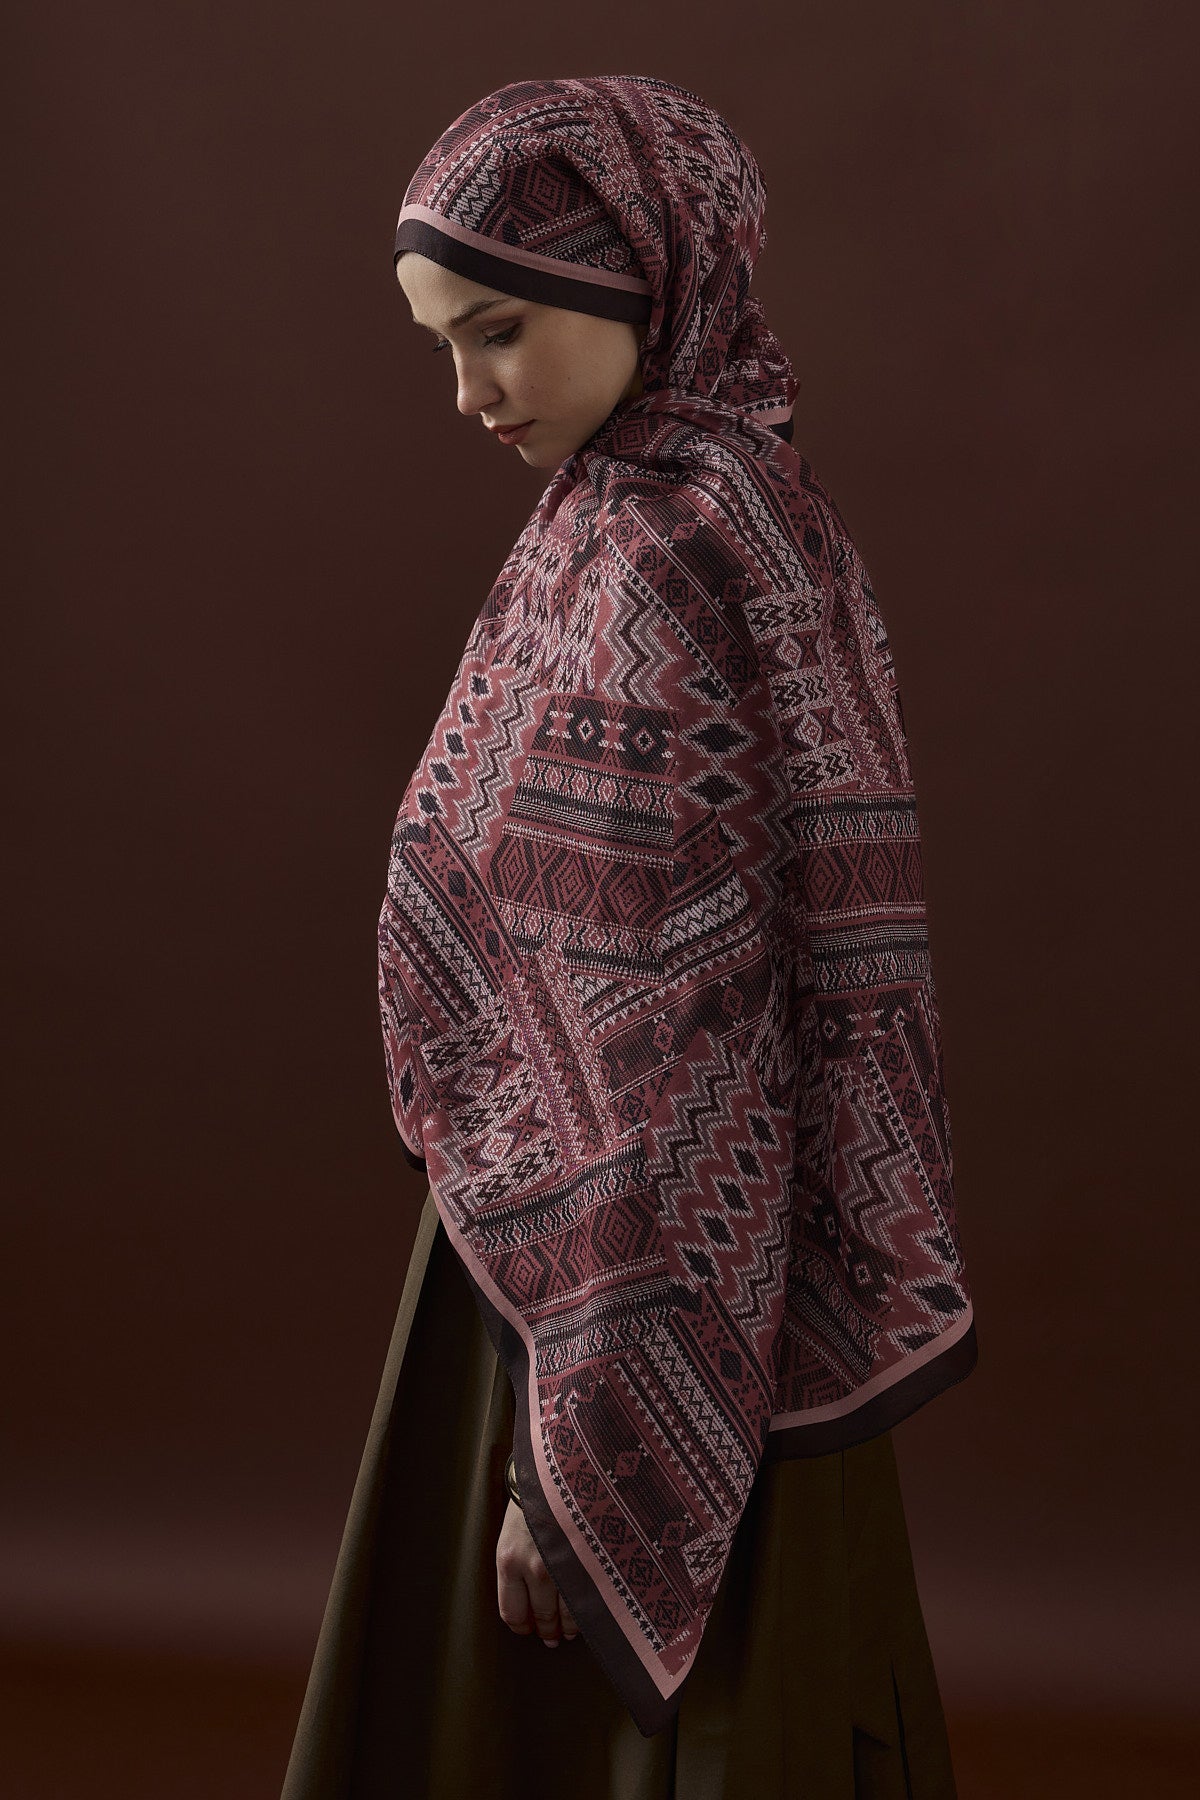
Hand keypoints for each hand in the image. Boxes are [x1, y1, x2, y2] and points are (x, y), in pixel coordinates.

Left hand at [496, 1498, 578, 1647]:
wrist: (560, 1467)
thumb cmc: (533, 1498)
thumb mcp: (512, 1531)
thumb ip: (515, 1567)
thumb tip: (527, 1604)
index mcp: (509, 1560)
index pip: (512, 1613)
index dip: (522, 1626)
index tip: (529, 1628)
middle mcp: (535, 1567)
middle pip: (542, 1618)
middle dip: (548, 1631)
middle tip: (553, 1635)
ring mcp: (566, 1563)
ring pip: (569, 1615)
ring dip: (570, 1627)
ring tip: (571, 1629)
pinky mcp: (591, 1558)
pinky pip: (591, 1597)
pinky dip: (591, 1609)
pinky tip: (590, 1609)